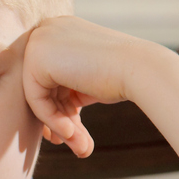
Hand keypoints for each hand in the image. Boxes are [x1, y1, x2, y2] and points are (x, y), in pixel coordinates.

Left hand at [22, 16, 135, 157]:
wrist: (142, 69)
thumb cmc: (124, 76)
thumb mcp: (88, 81)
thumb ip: (67, 89)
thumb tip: (51, 115)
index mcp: (60, 30)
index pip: (50, 77)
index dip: (61, 108)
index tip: (72, 134)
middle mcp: (47, 30)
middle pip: (43, 87)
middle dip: (60, 120)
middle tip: (78, 146)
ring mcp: (39, 41)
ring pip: (39, 97)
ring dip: (60, 127)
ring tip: (82, 149)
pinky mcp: (36, 58)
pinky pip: (36, 100)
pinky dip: (52, 121)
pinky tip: (72, 135)